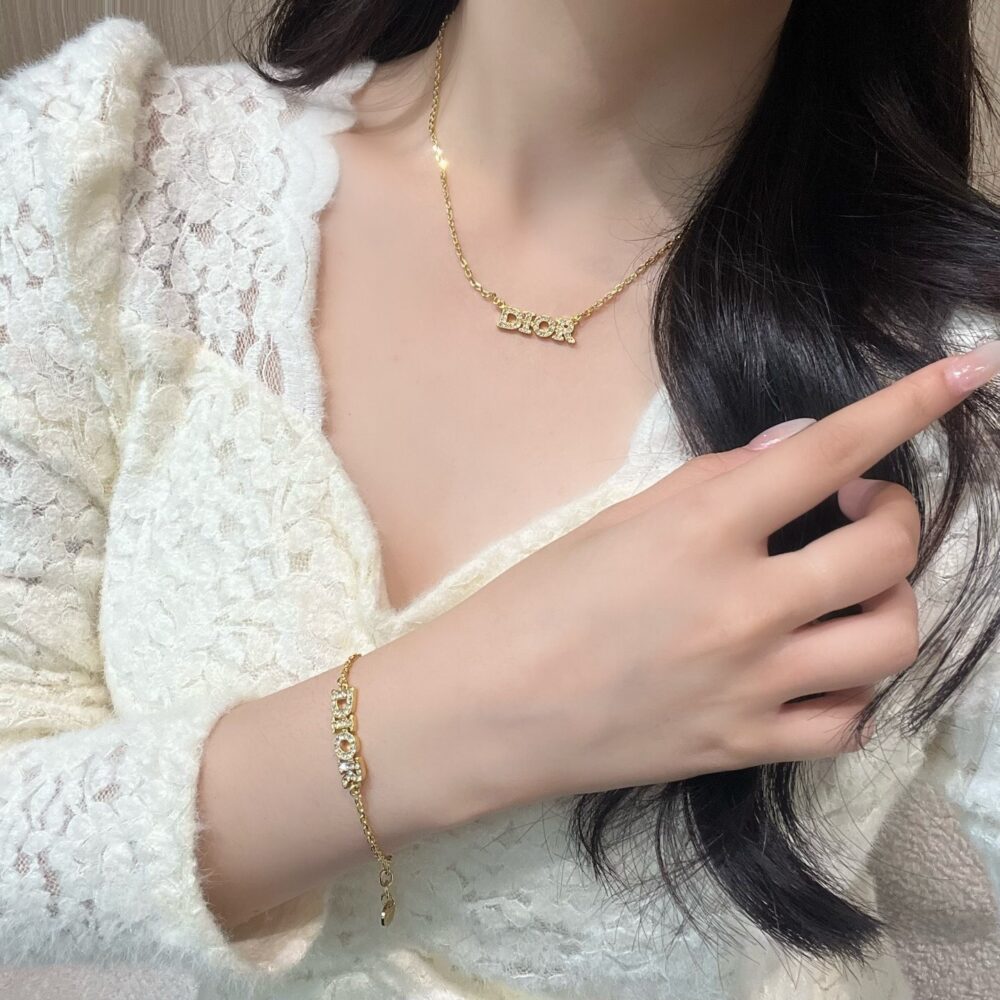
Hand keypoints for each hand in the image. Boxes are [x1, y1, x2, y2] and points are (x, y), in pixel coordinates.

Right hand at [446, 343, 999, 803]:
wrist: (487, 709)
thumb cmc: (536, 601)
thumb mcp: (616, 519)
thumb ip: (716, 480)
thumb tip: (801, 445)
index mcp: (700, 531)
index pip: (829, 449)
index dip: (908, 402)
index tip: (969, 368)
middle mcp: (742, 606)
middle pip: (885, 551)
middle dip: (896, 512)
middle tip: (860, 504)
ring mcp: (752, 685)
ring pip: (891, 641)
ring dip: (891, 600)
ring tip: (850, 591)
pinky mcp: (746, 747)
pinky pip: (848, 723)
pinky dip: (852, 688)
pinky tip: (820, 670)